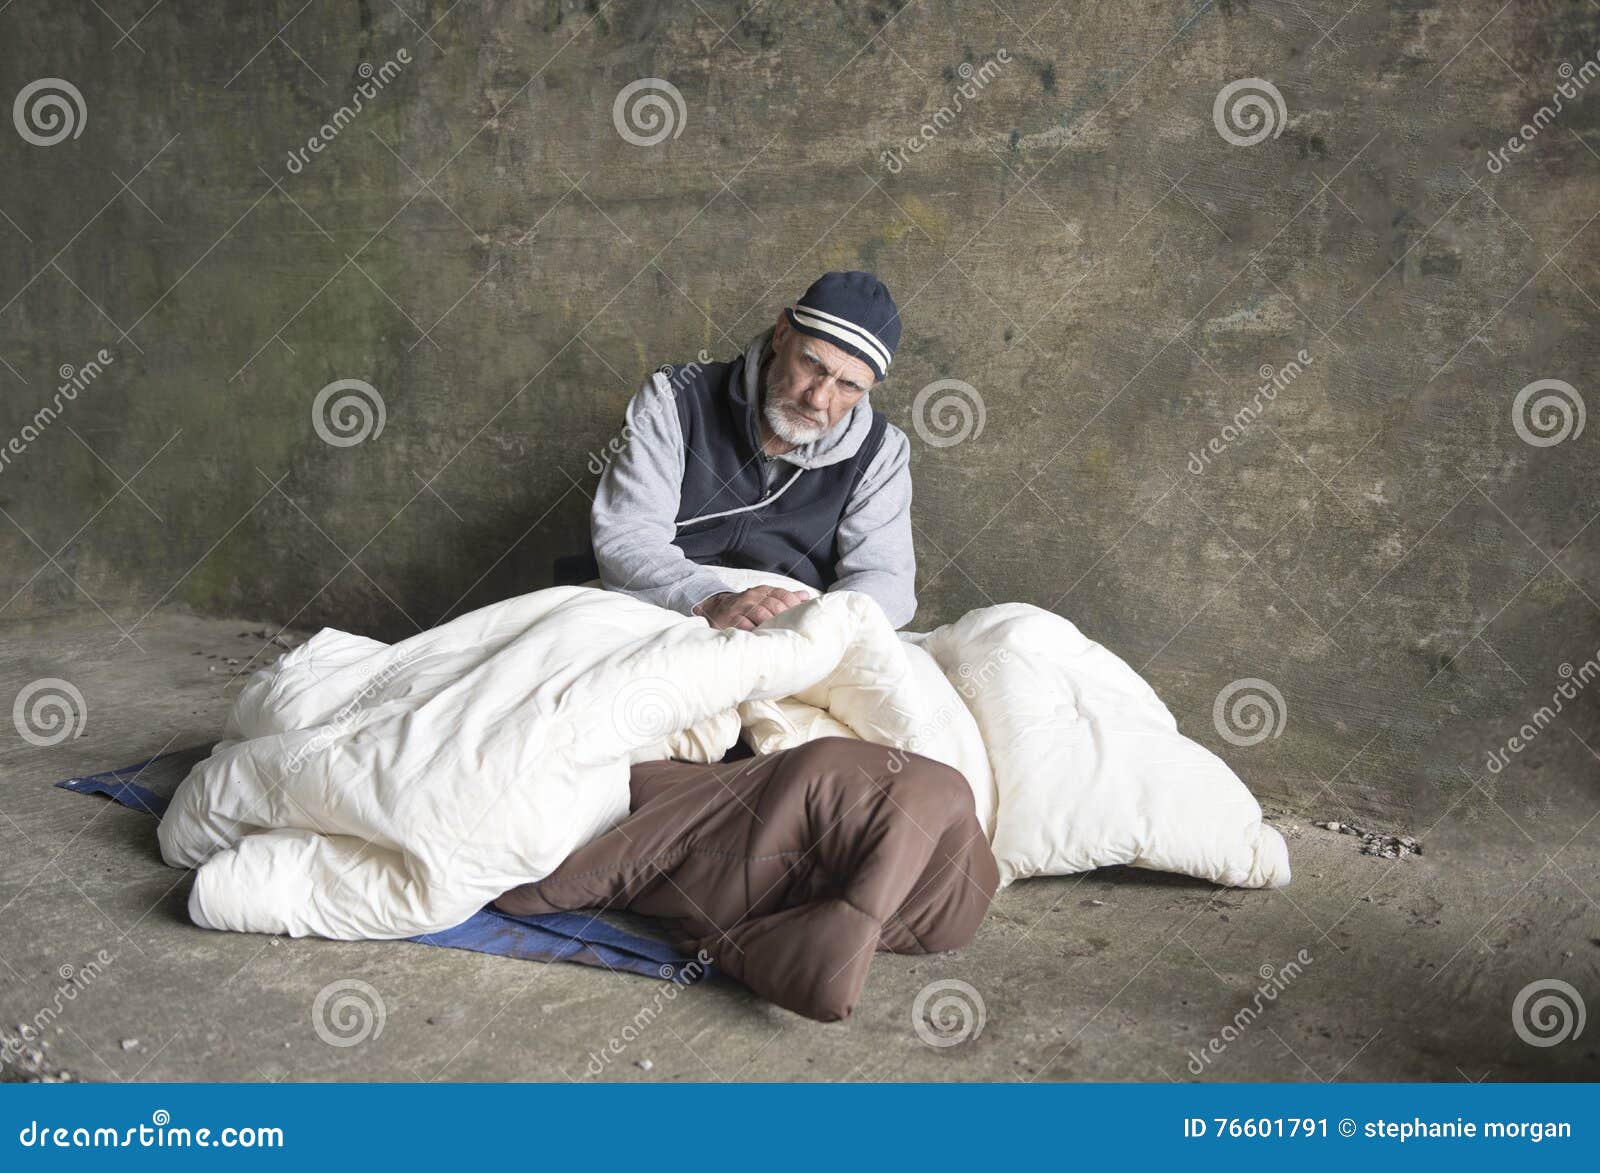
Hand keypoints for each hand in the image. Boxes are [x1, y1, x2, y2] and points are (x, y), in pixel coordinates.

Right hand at [693, 585, 814, 630]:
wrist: (714, 608)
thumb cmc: (745, 607)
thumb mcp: (763, 598)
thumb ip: (784, 597)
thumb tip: (806, 597)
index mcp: (763, 591)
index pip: (783, 594)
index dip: (794, 606)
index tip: (802, 618)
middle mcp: (752, 597)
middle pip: (775, 605)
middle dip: (785, 618)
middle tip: (794, 631)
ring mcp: (740, 608)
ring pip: (762, 615)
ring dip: (772, 626)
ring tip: (782, 637)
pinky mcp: (730, 620)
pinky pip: (745, 626)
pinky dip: (755, 632)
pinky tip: (764, 639)